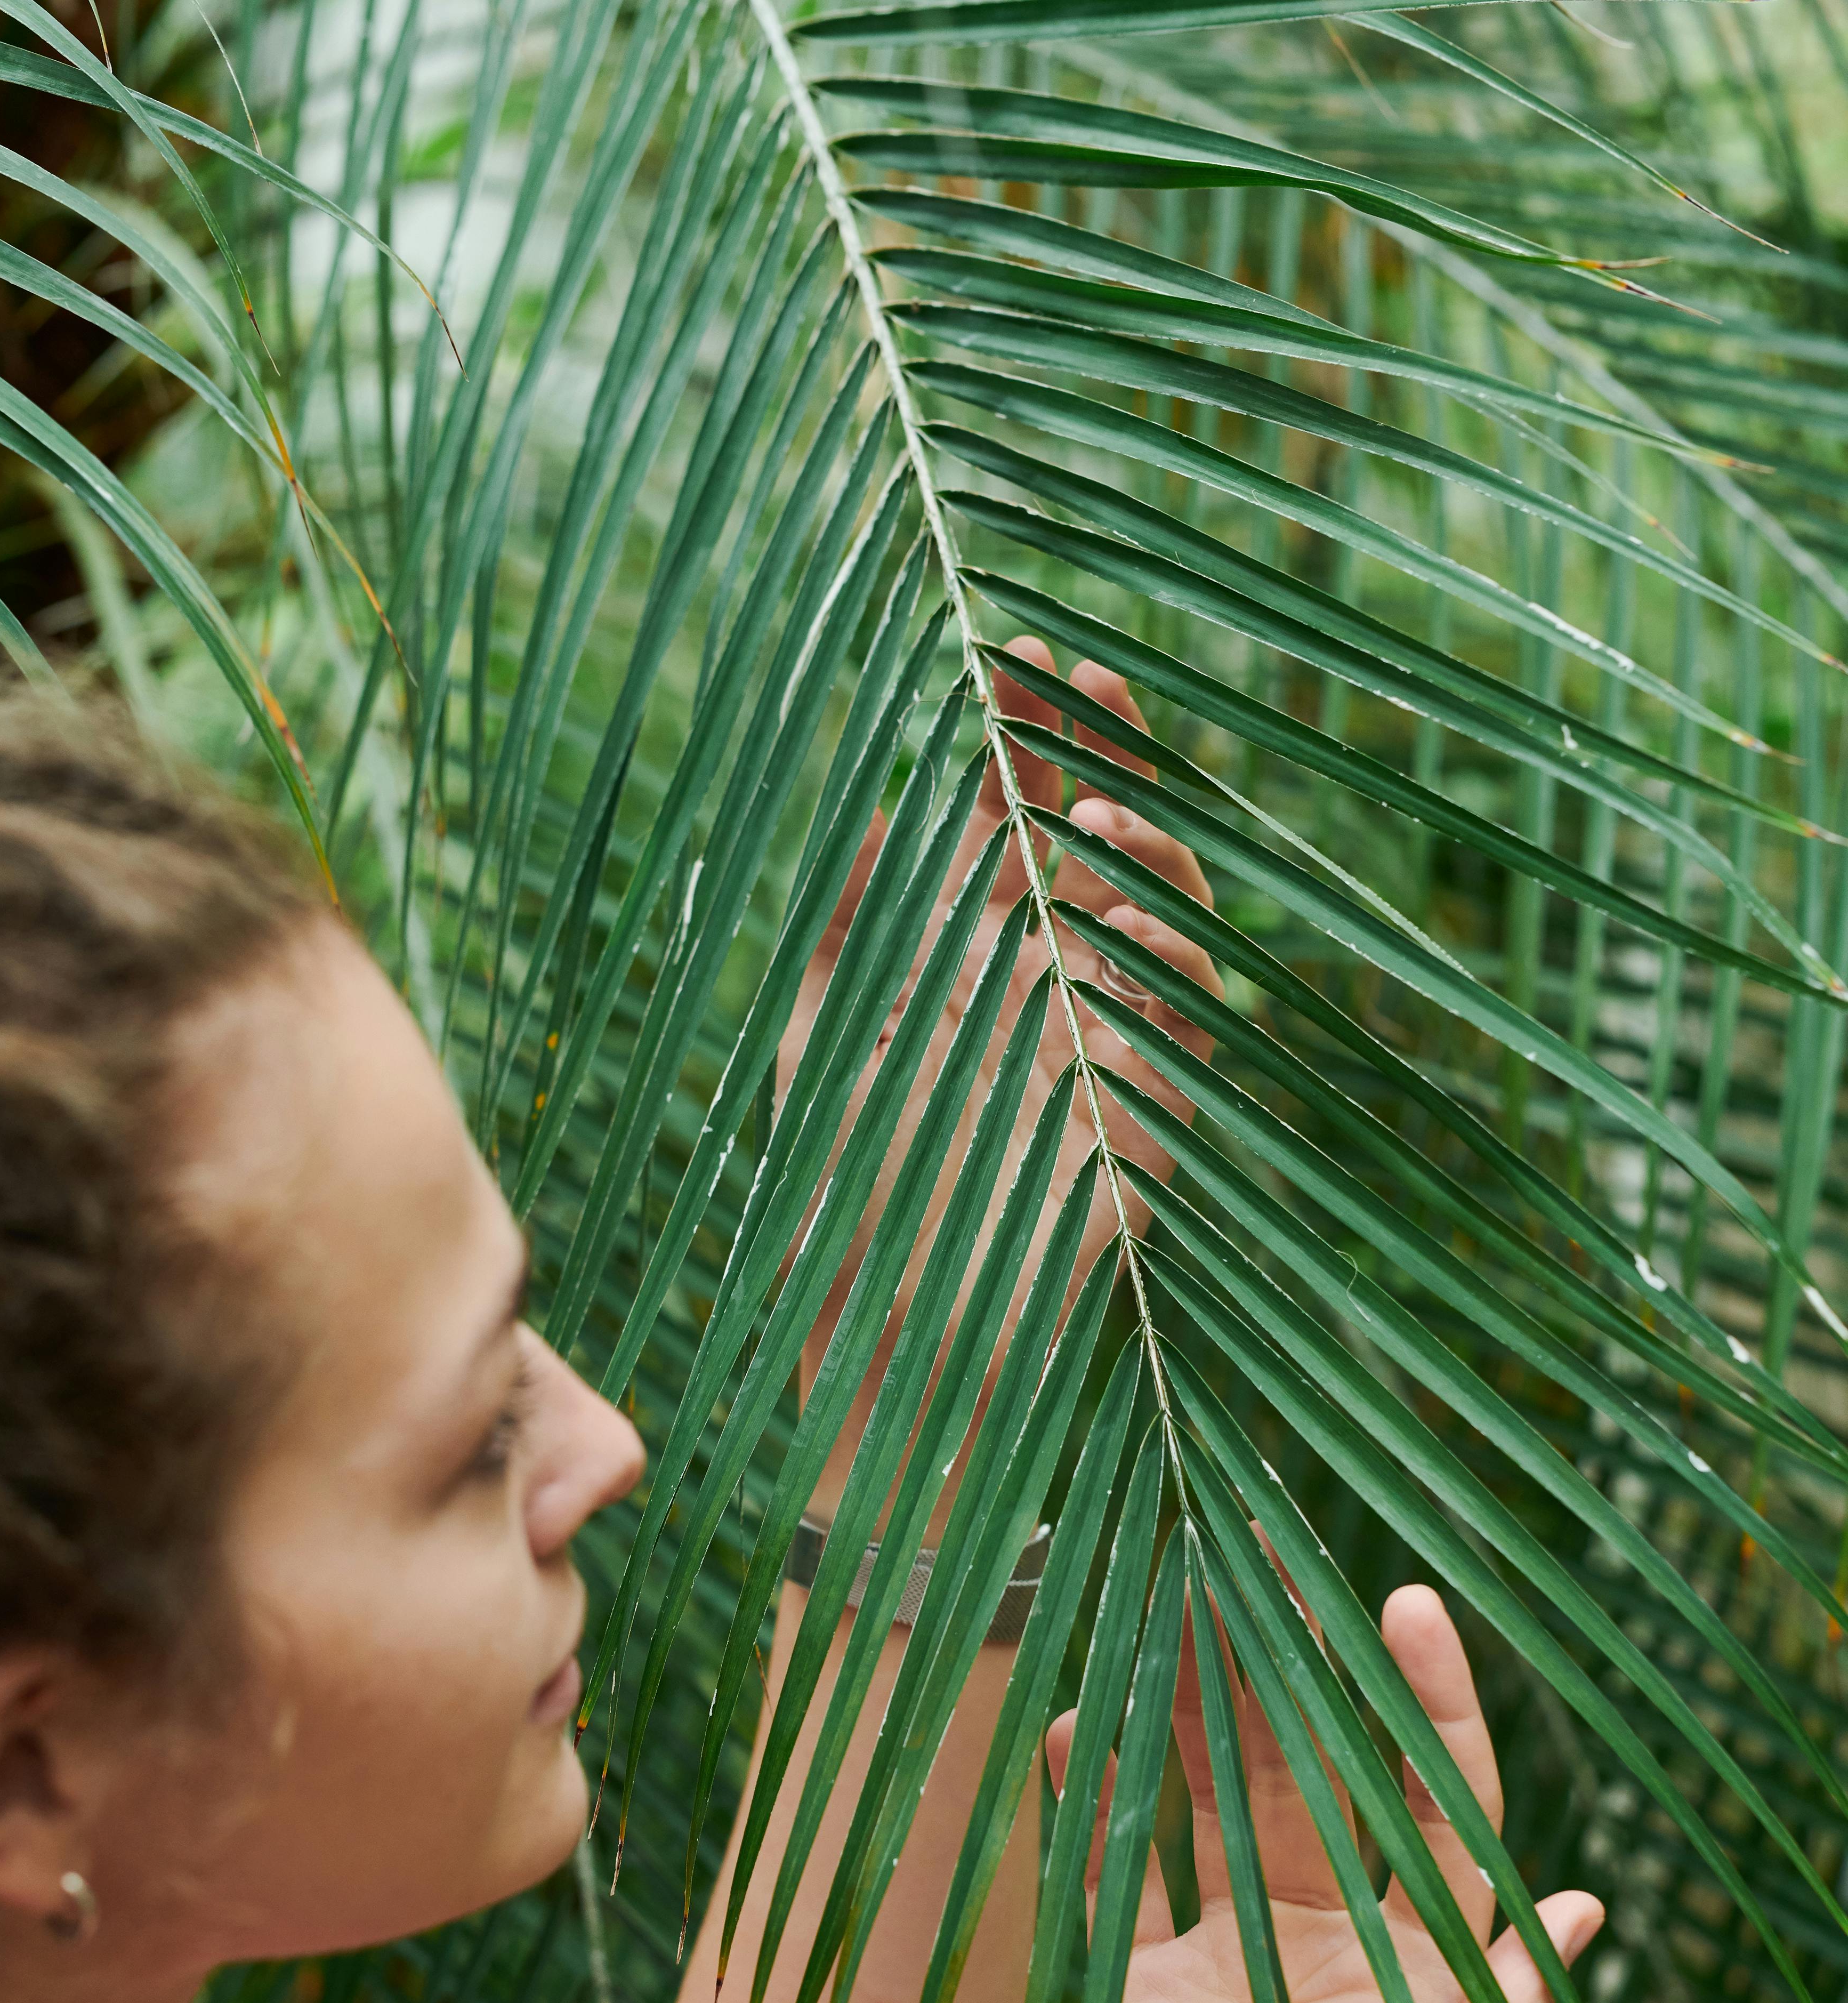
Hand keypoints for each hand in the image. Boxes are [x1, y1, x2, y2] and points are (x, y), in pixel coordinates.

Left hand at [781, 643, 1222, 1535]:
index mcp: (970, 953)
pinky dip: (1165, 960)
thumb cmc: (838, 1203)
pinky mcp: (1148, 1115)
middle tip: (1088, 679)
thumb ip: (841, 924)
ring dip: (1141, 851)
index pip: (1019, 814)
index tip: (1028, 655)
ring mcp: (1106, 1044)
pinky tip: (1124, 927)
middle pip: (1102, 838)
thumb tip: (877, 806)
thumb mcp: (817, 1038)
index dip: (1034, 735)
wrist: (890, 1347)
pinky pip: (1185, 1015)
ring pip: (1160, 912)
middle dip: (1106, 752)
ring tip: (1092, 820)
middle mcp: (1048, 983)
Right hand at [1045, 1585, 1601, 2002]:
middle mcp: (1326, 1953)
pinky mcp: (1132, 1998)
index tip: (1403, 1606)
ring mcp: (1224, 1969)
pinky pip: (1115, 1875)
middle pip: (1316, 1780)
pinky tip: (1078, 1722)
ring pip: (1215, 1805)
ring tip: (1169, 1609)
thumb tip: (1589, 1909)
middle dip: (1290, 1673)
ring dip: (1197, 1712)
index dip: (1426, 1705)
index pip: (1436, 1807)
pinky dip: (1095, 1799)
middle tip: (1252, 1562)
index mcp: (1418, 1980)